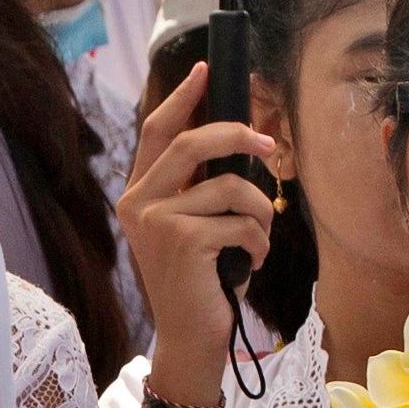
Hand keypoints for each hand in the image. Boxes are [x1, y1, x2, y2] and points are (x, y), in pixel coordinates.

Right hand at [120, 66, 280, 388]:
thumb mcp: (196, 226)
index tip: (207, 70)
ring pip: (229, 185)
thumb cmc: (202, 281)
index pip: (157, 131)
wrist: (191, 337)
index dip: (183, 97)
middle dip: (239, 135)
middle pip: (193, 141)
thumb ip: (200, 187)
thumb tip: (239, 139)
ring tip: (258, 238)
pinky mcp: (182, 241)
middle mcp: (139, 204)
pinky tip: (251, 262)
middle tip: (270, 144)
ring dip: (260, 210)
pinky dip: (259, 241)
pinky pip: (241, 220)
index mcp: (138, 195)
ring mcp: (156, 222)